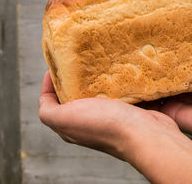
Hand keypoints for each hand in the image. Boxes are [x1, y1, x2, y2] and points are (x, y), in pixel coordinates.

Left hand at [39, 71, 191, 183]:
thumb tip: (46, 96)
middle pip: (76, 94)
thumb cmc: (105, 126)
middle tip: (81, 57)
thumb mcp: (65, 119)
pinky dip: (118, 79)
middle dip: (76, 76)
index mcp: (72, 124)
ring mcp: (111, 114)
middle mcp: (89, 120)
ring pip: (100, 90)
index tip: (57, 63)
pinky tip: (120, 68)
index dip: (51, 81)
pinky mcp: (130, 108)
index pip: (52, 101)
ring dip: (99, 76)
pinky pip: (121, 90)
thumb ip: (48, 110)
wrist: (146, 134)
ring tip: (100, 59)